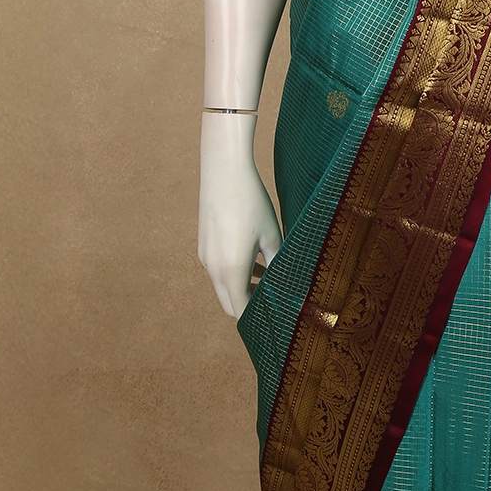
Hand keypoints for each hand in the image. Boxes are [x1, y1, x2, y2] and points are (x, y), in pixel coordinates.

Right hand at [197, 113, 282, 317]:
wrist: (224, 172)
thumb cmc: (251, 202)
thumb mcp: (271, 234)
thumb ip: (278, 262)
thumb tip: (287, 282)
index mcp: (231, 270)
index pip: (240, 310)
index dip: (257, 318)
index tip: (275, 317)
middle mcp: (212, 268)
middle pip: (229, 302)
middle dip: (249, 306)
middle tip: (274, 302)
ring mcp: (205, 257)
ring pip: (223, 285)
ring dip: (242, 288)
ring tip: (269, 280)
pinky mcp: (203, 245)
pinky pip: (218, 269)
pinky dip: (234, 273)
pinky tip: (255, 261)